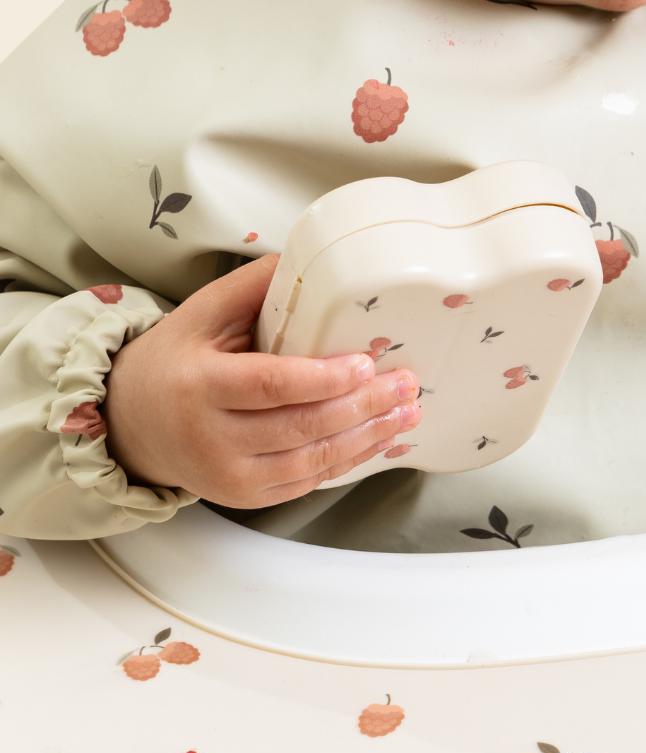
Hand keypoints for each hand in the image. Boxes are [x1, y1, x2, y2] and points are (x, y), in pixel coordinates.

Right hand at [103, 254, 423, 507]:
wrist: (131, 424)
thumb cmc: (174, 360)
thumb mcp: (200, 313)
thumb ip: (253, 286)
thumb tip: (310, 256)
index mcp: (201, 386)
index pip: (271, 385)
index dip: (324, 378)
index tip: (367, 363)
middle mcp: (212, 439)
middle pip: (300, 426)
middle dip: (363, 407)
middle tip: (406, 384)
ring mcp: (230, 476)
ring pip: (311, 461)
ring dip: (367, 438)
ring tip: (406, 412)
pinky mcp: (247, 496)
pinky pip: (307, 482)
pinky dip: (349, 461)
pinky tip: (379, 440)